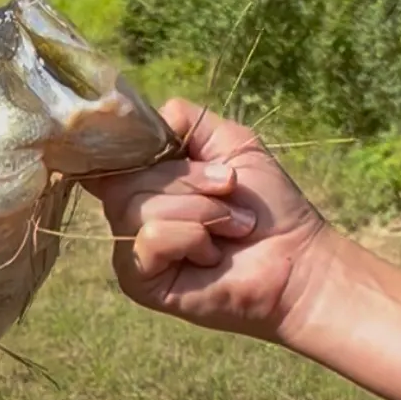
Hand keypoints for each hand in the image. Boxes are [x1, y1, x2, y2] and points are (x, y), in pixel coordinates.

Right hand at [82, 98, 330, 341]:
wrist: (296, 256)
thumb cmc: (266, 204)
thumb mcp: (228, 141)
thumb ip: (182, 119)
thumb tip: (139, 123)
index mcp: (142, 178)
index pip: (105, 154)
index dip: (123, 146)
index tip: (170, 148)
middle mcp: (127, 212)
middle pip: (126, 177)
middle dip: (190, 181)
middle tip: (230, 192)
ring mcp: (129, 247)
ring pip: (138, 207)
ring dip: (201, 212)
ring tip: (232, 227)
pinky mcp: (136, 280)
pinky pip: (150, 237)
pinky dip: (193, 239)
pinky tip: (212, 256)